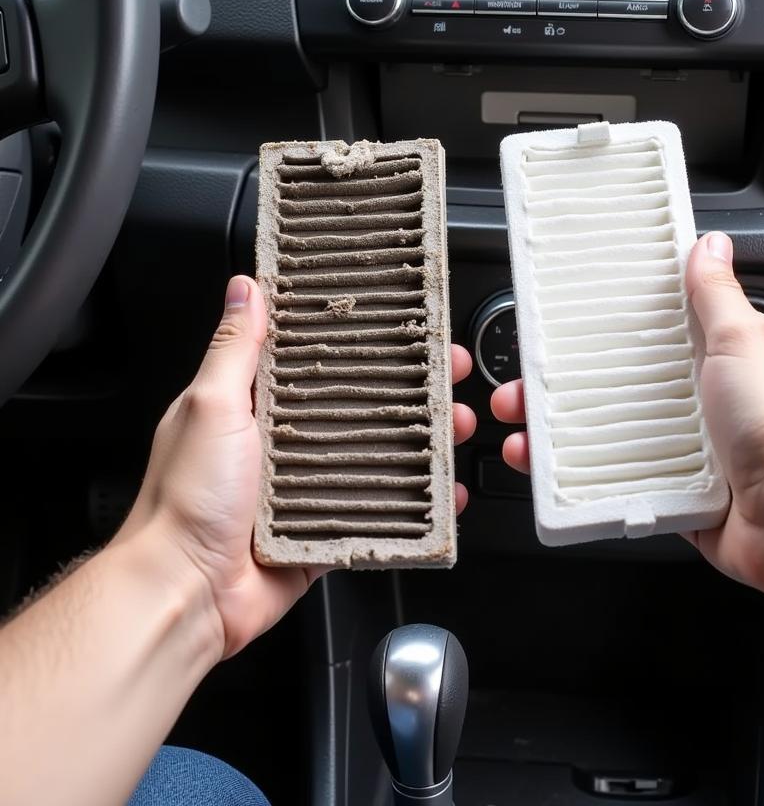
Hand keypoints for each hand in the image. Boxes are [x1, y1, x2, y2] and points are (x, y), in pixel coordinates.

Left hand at [117, 276, 476, 656]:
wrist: (186, 595)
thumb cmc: (187, 499)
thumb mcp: (210, 406)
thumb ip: (235, 348)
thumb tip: (246, 287)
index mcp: (253, 407)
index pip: (316, 359)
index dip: (361, 341)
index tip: (401, 323)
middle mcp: (282, 444)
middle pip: (359, 405)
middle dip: (409, 390)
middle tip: (449, 374)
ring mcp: (306, 489)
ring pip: (376, 456)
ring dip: (421, 442)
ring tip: (457, 425)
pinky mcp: (323, 530)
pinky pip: (376, 511)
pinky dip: (413, 505)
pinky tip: (445, 496)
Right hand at [492, 232, 763, 594]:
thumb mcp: (743, 340)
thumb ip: (718, 295)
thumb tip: (709, 245)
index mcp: (726, 360)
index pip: (657, 334)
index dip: (607, 331)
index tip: (562, 329)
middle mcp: (709, 406)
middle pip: (622, 389)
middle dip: (567, 390)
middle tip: (523, 389)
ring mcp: (694, 454)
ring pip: (615, 438)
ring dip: (563, 438)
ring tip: (522, 437)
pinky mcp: (682, 497)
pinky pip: (626, 484)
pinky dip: (589, 482)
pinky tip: (556, 477)